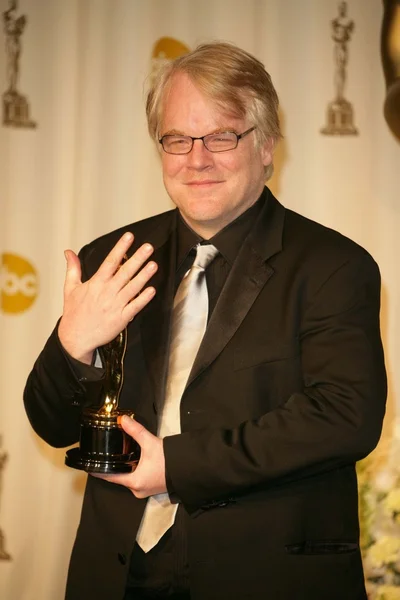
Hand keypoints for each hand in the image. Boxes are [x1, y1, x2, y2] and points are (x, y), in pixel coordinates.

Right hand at [58, 232, 156, 362]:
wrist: (75, 338)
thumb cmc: (74, 313)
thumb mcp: (70, 288)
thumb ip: (73, 268)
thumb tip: (69, 252)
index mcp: (96, 284)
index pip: (110, 262)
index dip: (120, 249)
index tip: (129, 237)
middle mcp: (107, 293)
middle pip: (124, 272)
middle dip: (137, 259)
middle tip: (148, 247)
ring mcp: (115, 306)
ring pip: (132, 288)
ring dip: (144, 276)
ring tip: (154, 265)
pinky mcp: (121, 319)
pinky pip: (135, 307)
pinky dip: (143, 299)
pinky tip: (152, 290)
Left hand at [92, 416, 166, 497]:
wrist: (189, 469)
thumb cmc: (170, 462)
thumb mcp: (150, 443)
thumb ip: (135, 431)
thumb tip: (123, 420)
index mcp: (134, 482)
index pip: (110, 477)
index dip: (99, 471)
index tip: (90, 467)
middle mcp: (138, 490)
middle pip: (120, 477)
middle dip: (116, 466)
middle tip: (109, 455)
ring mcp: (146, 490)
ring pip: (130, 478)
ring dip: (128, 468)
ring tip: (124, 456)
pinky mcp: (153, 487)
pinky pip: (139, 479)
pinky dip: (137, 471)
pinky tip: (138, 461)